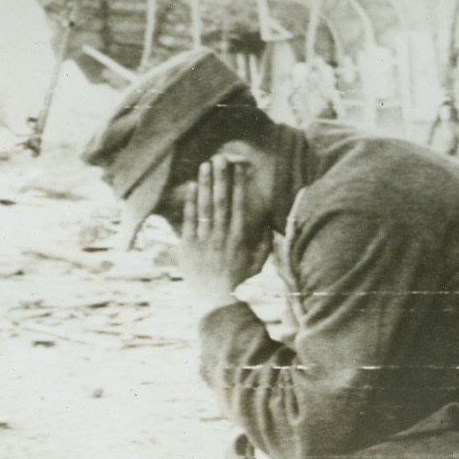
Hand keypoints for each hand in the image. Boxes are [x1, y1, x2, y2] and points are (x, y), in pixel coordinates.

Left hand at [178, 155, 273, 309]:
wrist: (216, 300)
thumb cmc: (238, 281)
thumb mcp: (257, 262)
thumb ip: (265, 242)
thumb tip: (270, 224)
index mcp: (238, 237)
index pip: (239, 205)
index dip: (238, 185)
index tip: (238, 168)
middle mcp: (222, 235)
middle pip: (221, 200)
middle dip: (221, 177)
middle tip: (219, 158)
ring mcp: (204, 240)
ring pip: (205, 206)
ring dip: (205, 184)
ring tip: (204, 166)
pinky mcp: (189, 246)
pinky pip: (189, 221)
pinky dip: (190, 203)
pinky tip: (191, 188)